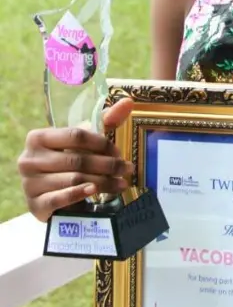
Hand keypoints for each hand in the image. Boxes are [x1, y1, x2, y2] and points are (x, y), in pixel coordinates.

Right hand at [17, 97, 134, 222]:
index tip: (119, 152)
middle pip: (77, 159)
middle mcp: (29, 159)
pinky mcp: (34, 204)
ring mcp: (29, 183)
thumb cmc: (66, 161)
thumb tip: (129, 102)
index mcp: (38, 137)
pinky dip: (79, 194)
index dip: (101, 143)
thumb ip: (105, 120)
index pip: (76, 135)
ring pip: (73, 179)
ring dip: (103, 182)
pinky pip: (59, 199)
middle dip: (108, 165)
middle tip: (127, 169)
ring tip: (121, 183)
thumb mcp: (81, 141)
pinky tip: (94, 192)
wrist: (47, 195)